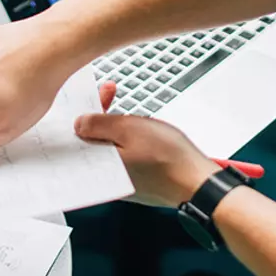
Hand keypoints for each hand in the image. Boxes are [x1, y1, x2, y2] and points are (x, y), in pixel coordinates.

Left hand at [75, 82, 217, 206]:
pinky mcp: (134, 181)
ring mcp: (120, 180)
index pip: (78, 135)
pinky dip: (125, 140)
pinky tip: (137, 130)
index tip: (95, 94)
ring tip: (128, 110)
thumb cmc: (168, 158)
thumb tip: (79, 124)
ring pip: (107, 147)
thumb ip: (99, 124)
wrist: (197, 183)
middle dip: (100, 113)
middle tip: (110, 92)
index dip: (84, 110)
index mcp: (98, 166)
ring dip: (113, 125)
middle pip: (92, 140)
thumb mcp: (129, 129)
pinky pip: (121, 156)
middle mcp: (105, 177)